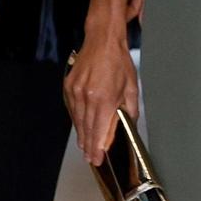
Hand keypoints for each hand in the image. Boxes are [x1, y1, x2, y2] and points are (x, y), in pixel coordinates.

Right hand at [64, 34, 140, 165]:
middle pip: (86, 129)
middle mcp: (87, 97)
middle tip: (90, 158)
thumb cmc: (119, 61)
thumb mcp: (131, 87)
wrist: (102, 40)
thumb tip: (128, 127)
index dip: (97, 148)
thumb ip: (129, 111)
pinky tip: (80, 126)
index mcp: (104, 99)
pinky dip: (76, 119)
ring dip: (81, 135)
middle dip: (88, 146)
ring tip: (84, 147)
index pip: (98, 132)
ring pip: (77, 120)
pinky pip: (72, 108)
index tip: (96, 160)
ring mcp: (75, 92)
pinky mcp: (69, 86)